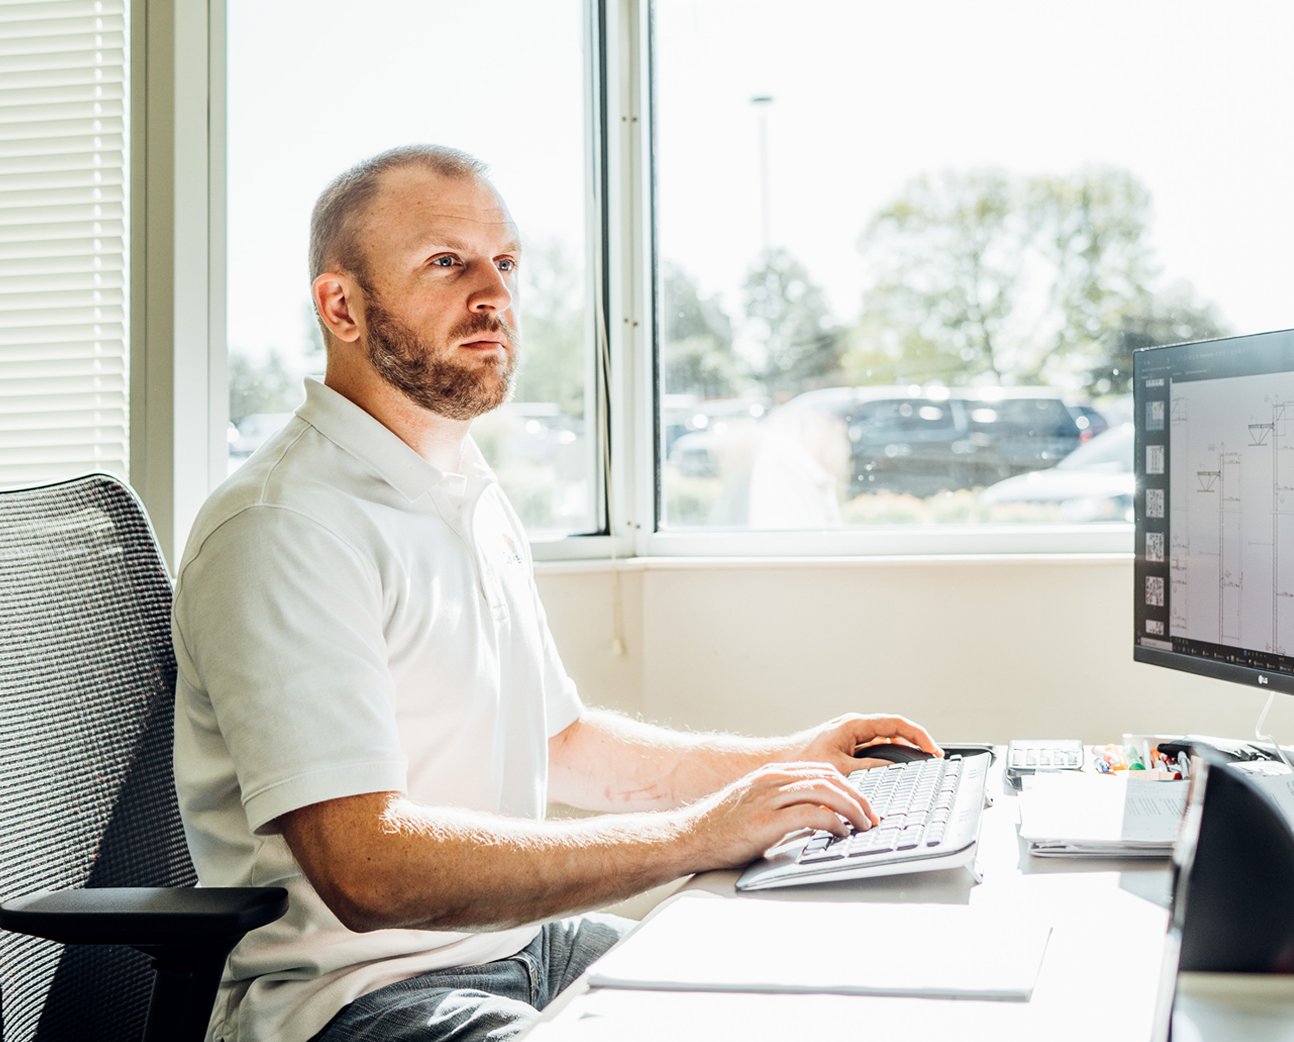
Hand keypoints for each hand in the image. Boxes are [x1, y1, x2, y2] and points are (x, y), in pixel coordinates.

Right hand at [678, 762, 878, 870]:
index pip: (822, 771)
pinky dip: (833, 823)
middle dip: (858, 797)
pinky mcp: (766, 821)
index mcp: (772, 775)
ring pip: (825, 792)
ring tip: (864, 825)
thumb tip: (819, 822)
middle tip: (872, 817)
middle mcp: (772, 780)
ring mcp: (768, 798)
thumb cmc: (721, 829)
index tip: (864, 804)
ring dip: (852, 809)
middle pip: (829, 778)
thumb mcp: (756, 807)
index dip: (850, 787)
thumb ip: (784, 807)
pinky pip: (811, 815)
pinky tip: (841, 834)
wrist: (688, 837)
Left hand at [783, 713, 941, 775]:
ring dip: (903, 753)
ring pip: (886, 742)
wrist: (778, 762)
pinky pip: (875, 751)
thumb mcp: (840, 768)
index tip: (933, 751)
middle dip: (916, 745)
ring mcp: (852, 736)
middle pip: (895, 731)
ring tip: (920, 769)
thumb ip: (870, 769)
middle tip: (933, 762)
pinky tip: (896, 774)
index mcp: (854, 725)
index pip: (896, 723)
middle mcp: (855, 727)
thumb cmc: (802, 760)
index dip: (919, 736)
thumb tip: (896, 772)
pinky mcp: (847, 747)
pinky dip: (889, 760)